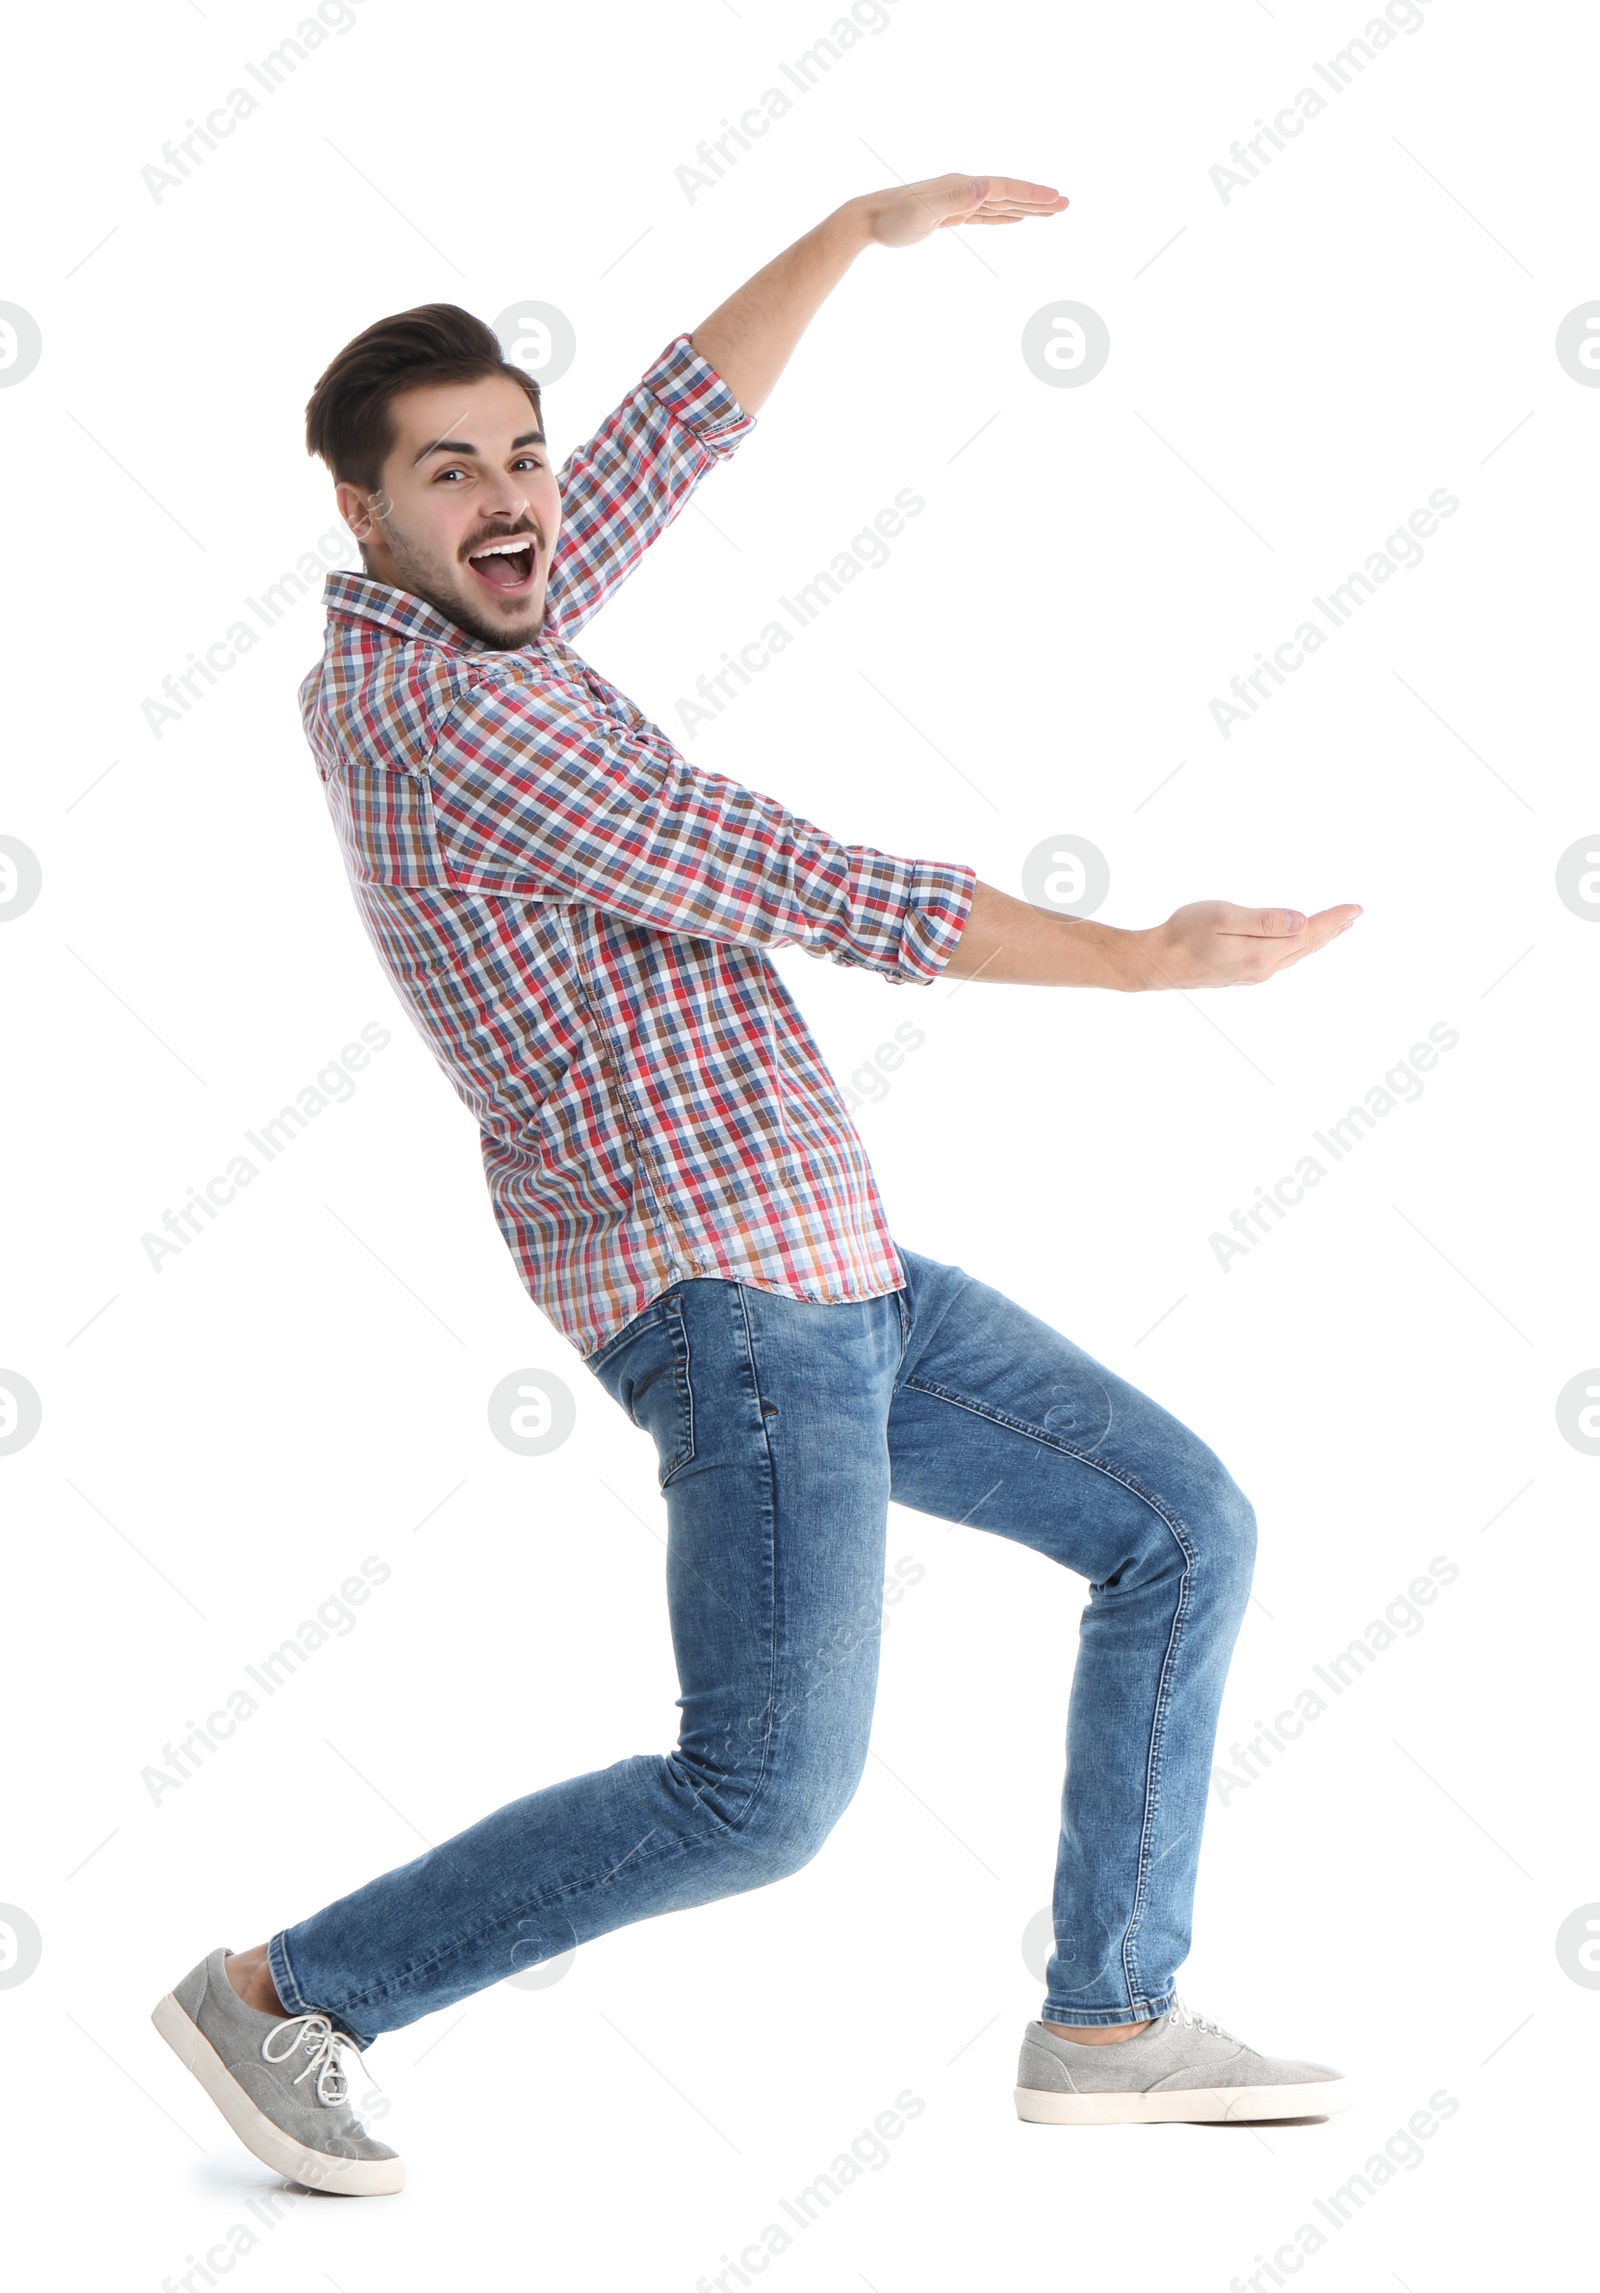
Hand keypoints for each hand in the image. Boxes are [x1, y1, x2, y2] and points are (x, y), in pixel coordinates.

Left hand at [855, 174, 1068, 250]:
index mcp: (963, 186)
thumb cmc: (894, 218)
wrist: (868, 219)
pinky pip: (984, 215)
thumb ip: (956, 198)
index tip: (1057, 199)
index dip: (1032, 194)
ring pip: (999, 205)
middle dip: (1037, 200)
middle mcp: (964, 189)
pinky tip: (1014, 219)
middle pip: (1008, 194)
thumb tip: (985, 187)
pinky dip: (1002, 216)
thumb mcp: (925, 210)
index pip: (1005, 189)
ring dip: (1025, 208)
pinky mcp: (949, 215)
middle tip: (1066, 205)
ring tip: (1049, 212)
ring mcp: (957, 201)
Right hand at [1130, 902, 1362, 989]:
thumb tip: (1301, 921)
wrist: (1157, 963)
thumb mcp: (1224, 917)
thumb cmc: (1184, 933)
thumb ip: (1264, 920)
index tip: (1356, 908)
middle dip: (1332, 929)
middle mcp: (1263, 968)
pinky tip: (1298, 944)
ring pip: (1296, 954)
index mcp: (1262, 953)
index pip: (1309, 932)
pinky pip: (1282, 959)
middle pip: (1307, 946)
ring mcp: (1254, 974)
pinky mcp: (1243, 974)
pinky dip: (1299, 948)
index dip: (1334, 919)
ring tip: (1335, 928)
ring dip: (1317, 940)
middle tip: (1354, 916)